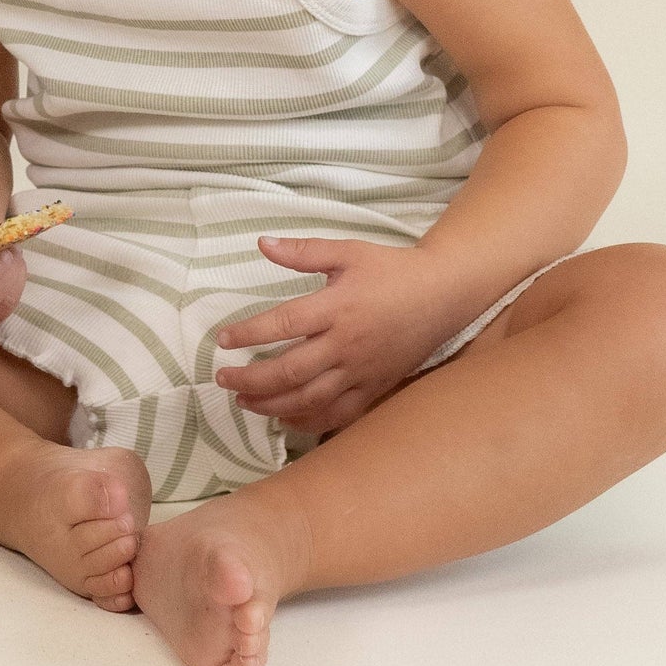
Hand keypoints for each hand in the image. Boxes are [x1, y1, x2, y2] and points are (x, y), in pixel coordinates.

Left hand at [213, 237, 460, 434]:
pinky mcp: (375, 388)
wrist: (443, 295)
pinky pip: (338, 414)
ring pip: (310, 399)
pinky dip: (309, 422)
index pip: (283, 325)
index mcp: (336, 307)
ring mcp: (361, 371)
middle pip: (290, 371)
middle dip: (251, 380)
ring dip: (272, 405)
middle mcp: (346, 344)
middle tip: (223, 379)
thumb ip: (304, 251)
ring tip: (244, 402)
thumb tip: (262, 243)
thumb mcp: (348, 251)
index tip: (223, 340)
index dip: (248, 334)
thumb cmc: (391, 270)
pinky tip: (285, 420)